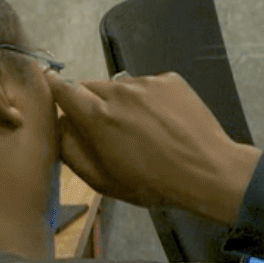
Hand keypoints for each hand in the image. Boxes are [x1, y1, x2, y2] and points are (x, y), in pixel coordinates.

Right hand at [51, 73, 261, 221]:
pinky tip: (162, 121)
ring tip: (141, 128)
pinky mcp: (170, 80)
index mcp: (98, 116)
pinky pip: (147, 85)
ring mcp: (148, 83)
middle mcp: (120, 92)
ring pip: (119, 86)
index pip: (62, 88)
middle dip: (91, 104)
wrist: (208, 171)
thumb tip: (58, 125)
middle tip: (108, 129)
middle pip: (90, 87)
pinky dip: (148, 98)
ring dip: (121, 102)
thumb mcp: (102, 179)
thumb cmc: (153, 183)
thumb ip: (70, 149)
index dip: (55, 91)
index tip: (55, 96)